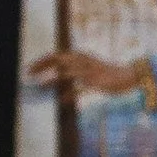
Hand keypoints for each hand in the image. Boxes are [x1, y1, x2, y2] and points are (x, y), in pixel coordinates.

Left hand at [30, 49, 147, 97]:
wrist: (128, 75)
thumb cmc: (105, 72)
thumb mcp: (87, 66)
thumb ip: (73, 68)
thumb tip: (56, 73)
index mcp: (80, 56)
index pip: (56, 55)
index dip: (41, 61)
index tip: (29, 68)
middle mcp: (83, 61)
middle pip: (58, 60)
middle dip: (42, 66)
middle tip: (28, 73)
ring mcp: (89, 72)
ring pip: (67, 74)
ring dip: (52, 80)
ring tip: (40, 86)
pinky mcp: (96, 83)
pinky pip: (80, 89)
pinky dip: (70, 95)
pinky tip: (61, 101)